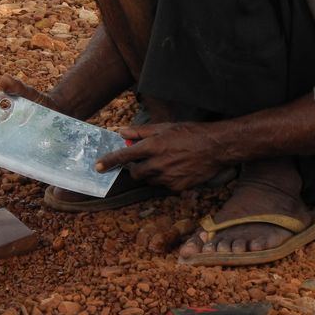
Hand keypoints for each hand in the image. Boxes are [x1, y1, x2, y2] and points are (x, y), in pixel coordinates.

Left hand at [95, 123, 224, 192]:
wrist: (216, 148)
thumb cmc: (190, 133)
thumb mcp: (165, 127)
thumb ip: (141, 131)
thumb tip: (121, 131)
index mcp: (153, 146)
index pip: (125, 156)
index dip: (109, 161)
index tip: (98, 167)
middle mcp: (158, 164)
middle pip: (135, 173)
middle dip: (136, 169)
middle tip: (145, 160)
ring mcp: (168, 177)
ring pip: (149, 180)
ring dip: (151, 173)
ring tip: (167, 161)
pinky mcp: (178, 187)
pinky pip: (164, 186)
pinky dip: (165, 179)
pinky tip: (177, 168)